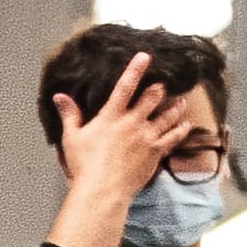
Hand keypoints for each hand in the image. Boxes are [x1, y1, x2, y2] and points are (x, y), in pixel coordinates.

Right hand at [43, 56, 208, 246]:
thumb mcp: (72, 137)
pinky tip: (186, 125)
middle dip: (159, 89)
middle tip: (165, 83)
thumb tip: (60, 97)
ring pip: (167, 117)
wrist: (103, 188)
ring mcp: (147, 138)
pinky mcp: (156, 153)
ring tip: (181, 101)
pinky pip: (173, 138)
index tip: (144, 57)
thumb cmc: (85, 165)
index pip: (124, 87)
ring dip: (175, 108)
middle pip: (151, 100)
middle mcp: (132, 124)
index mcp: (111, 117)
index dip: (135, 70)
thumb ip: (70, 115)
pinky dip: (181, 130)